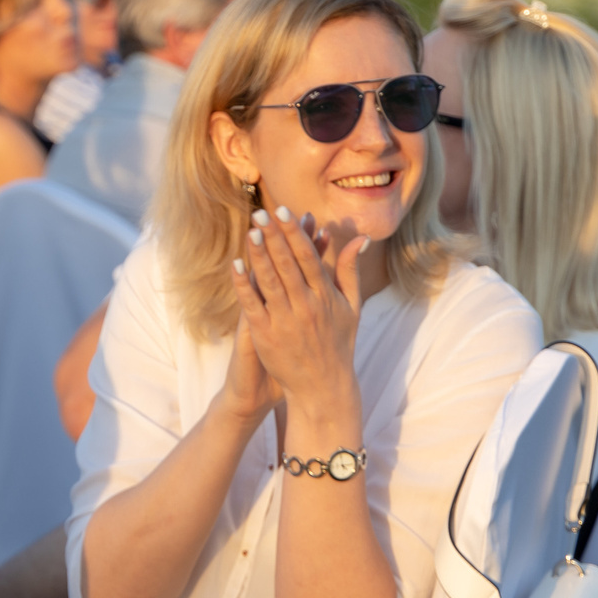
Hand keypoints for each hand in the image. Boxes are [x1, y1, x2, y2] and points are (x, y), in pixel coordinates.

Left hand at [231, 207, 363, 420]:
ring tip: (250, 231)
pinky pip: (253, 305)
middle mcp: (307, 305)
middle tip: (260, 212)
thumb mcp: (351, 307)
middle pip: (288, 264)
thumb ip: (350, 271)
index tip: (284, 211)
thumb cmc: (339, 343)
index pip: (309, 256)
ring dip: (259, 255)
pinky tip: (236, 265)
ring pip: (270, 281)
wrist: (323, 387)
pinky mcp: (267, 335)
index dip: (295, 232)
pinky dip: (244, 284)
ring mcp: (286, 320)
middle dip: (273, 236)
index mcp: (326, 296)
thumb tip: (361, 238)